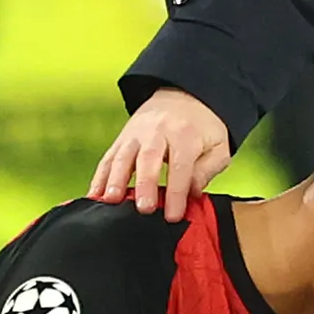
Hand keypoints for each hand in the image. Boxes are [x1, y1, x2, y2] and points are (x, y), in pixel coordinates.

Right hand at [91, 89, 232, 219]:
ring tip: (110, 200)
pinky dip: (100, 177)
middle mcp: (158, 132)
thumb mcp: (218, 146)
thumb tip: (192, 192)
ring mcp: (136, 134)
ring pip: (123, 156)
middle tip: (143, 209)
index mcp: (185, 135)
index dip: (176, 193)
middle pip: (149, 158)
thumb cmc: (202, 129)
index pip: (180, 167)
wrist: (183, 96)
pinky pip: (108, 157)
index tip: (172, 216)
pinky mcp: (122, 138)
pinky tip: (94, 195)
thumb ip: (207, 170)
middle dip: (144, 185)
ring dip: (115, 179)